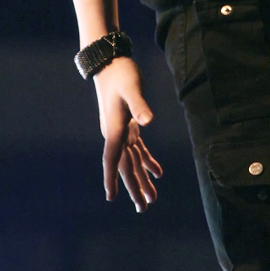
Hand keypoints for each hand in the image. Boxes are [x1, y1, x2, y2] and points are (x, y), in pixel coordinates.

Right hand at [94, 55, 162, 211]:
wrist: (110, 62)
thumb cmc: (121, 74)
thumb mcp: (132, 89)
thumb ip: (140, 105)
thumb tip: (147, 122)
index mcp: (114, 130)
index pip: (113, 159)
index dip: (112, 178)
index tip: (111, 197)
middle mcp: (115, 134)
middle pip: (125, 167)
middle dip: (134, 187)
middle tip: (144, 208)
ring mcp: (121, 131)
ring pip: (132, 161)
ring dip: (142, 179)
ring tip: (151, 199)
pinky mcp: (129, 124)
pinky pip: (138, 149)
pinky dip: (147, 161)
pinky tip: (158, 173)